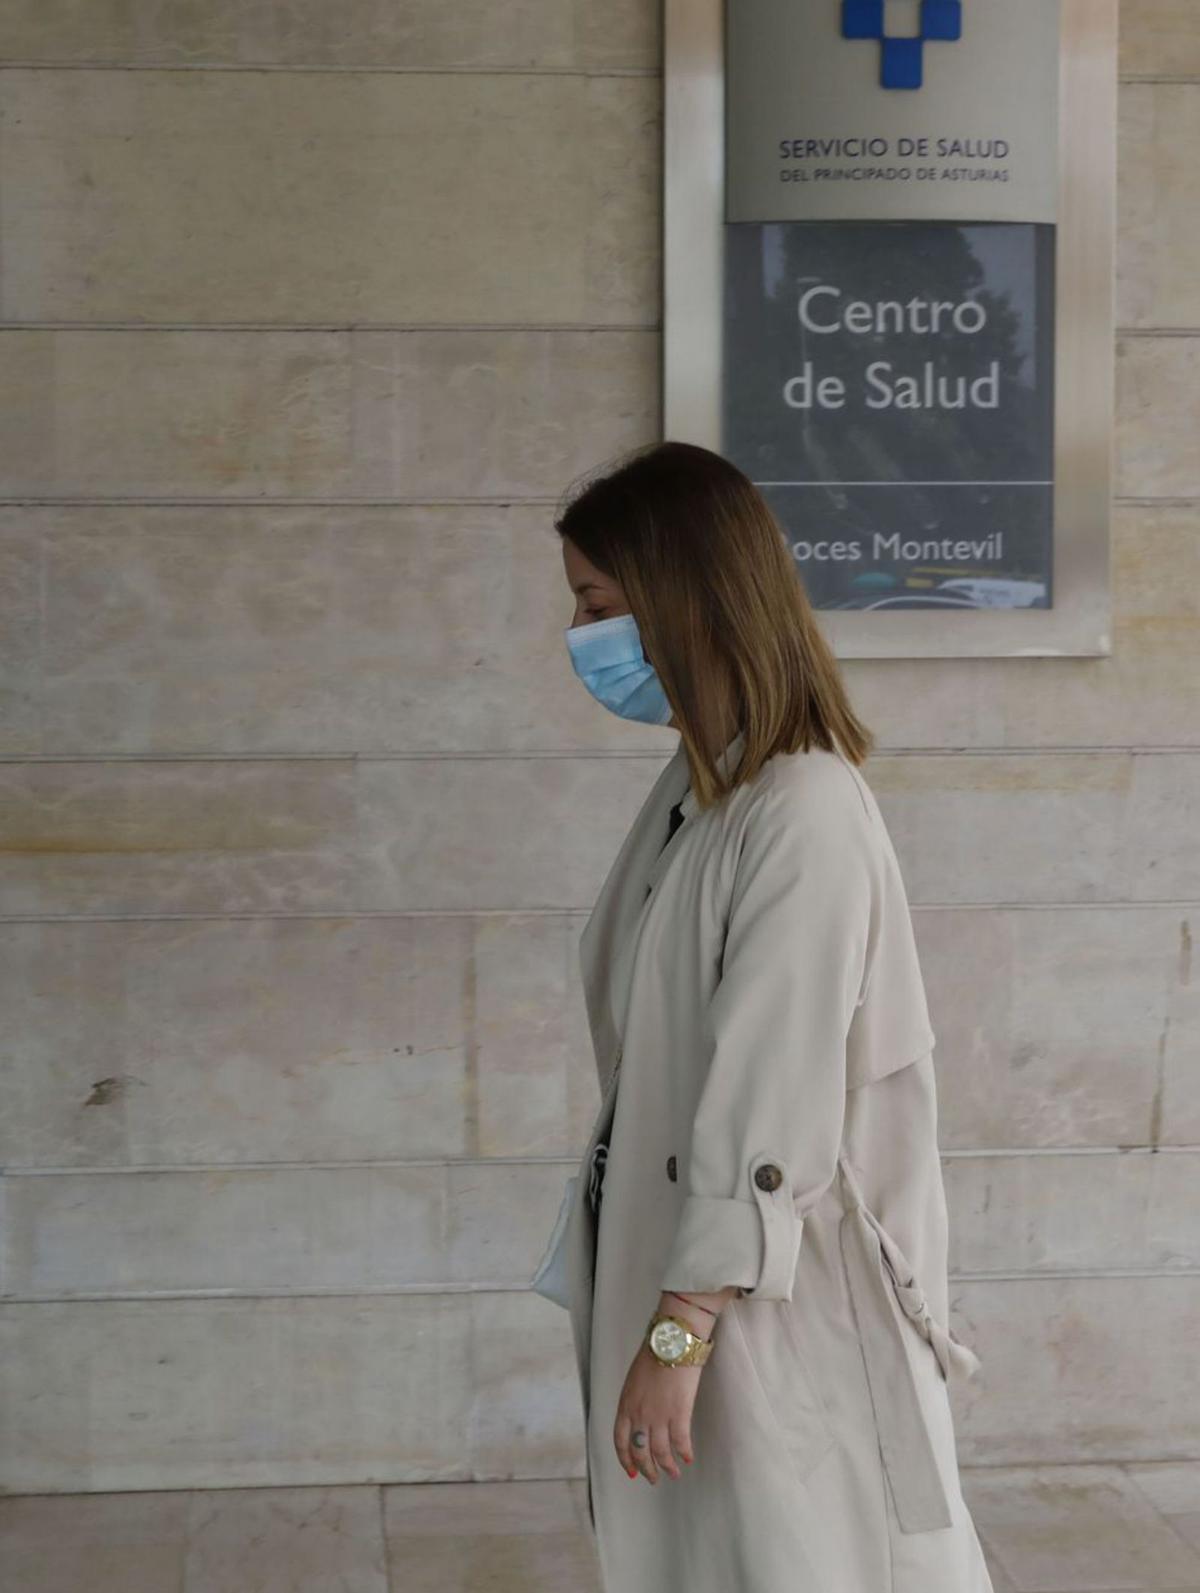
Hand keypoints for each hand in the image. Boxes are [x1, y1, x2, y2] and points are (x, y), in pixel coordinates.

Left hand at [613, 1339, 700, 1483]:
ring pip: (660, 1453)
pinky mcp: (679, 1414)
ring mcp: (659, 1417)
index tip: (632, 1472)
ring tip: (674, 1473)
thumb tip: (640, 1419)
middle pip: (640, 1451)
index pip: (620, 1441)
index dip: (626, 1460)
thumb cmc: (653, 1354)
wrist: (670, 1342)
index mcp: (625, 1406)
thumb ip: (634, 1402)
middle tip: (653, 1478)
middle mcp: (639, 1416)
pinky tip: (688, 1458)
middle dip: (647, 1469)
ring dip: (667, 1467)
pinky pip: (680, 1442)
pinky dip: (684, 1453)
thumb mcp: (634, 1380)